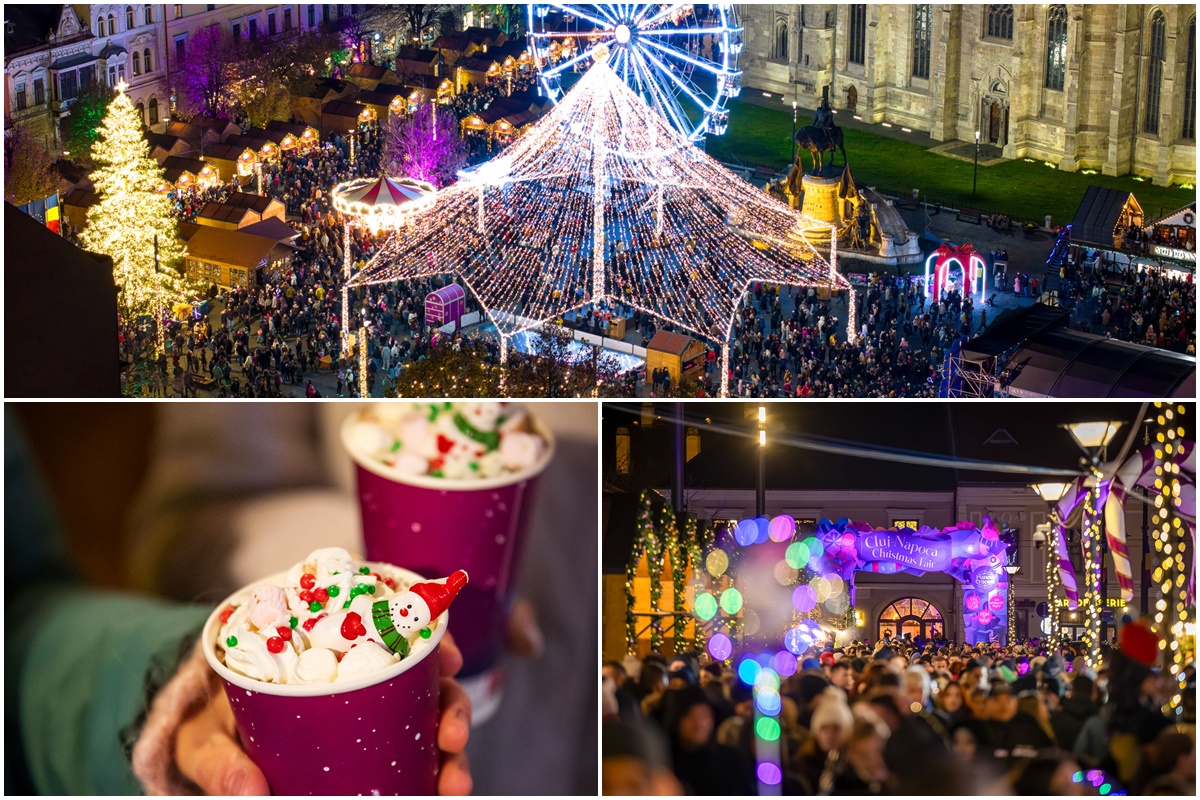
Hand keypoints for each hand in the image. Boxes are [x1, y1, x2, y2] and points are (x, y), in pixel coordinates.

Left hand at [175, 634, 471, 795]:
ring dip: (450, 747)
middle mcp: (358, 673)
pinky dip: (434, 771)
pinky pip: (414, 752)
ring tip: (454, 784)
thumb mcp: (204, 738)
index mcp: (322, 648)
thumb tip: (249, 794)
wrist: (202, 746)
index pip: (388, 628)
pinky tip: (442, 790)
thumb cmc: (207, 726)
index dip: (427, 637)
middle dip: (450, 704)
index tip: (447, 658)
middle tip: (452, 737)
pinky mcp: (373, 745)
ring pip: (429, 716)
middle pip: (423, 677)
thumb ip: (220, 761)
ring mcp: (371, 711)